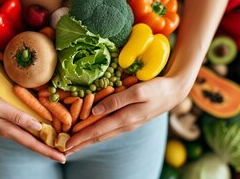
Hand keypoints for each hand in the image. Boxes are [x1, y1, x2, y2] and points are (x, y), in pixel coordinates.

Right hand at [0, 81, 66, 162]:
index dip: (48, 151)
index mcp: (8, 129)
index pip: (32, 144)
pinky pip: (22, 128)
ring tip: (56, 143)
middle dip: (48, 149)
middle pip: (32, 143)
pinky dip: (33, 130)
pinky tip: (39, 127)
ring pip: (27, 136)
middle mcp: (8, 131)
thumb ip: (17, 116)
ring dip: (42, 141)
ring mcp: (5, 126)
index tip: (63, 157)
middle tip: (64, 153)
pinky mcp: (3, 119)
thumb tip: (38, 126)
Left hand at [65, 75, 191, 154]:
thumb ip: (117, 101)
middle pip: (98, 137)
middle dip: (81, 144)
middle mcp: (125, 125)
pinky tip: (92, 133)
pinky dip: (97, 133)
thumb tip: (96, 111)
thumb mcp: (137, 91)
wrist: (175, 91)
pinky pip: (110, 129)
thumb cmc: (157, 88)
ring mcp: (128, 124)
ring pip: (103, 135)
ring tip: (75, 145)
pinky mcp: (130, 119)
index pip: (97, 131)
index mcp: (125, 119)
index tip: (66, 145)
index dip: (80, 138)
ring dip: (88, 140)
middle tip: (64, 151)